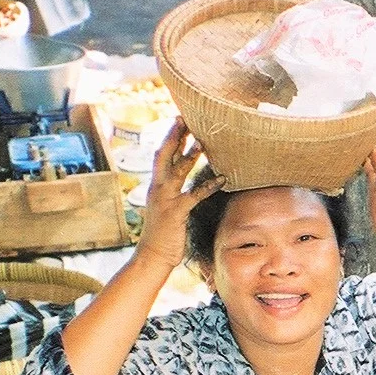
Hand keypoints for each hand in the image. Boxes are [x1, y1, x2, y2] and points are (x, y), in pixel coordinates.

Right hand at [138, 117, 221, 266]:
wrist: (152, 256)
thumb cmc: (163, 234)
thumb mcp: (166, 209)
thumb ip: (173, 194)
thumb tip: (184, 186)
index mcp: (156, 186)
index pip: (162, 156)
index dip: (170, 138)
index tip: (179, 122)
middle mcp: (158, 188)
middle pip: (164, 155)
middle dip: (174, 136)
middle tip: (184, 118)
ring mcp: (165, 200)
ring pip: (177, 171)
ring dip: (190, 155)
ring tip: (202, 142)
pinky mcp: (175, 213)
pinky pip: (193, 196)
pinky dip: (208, 186)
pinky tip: (222, 180)